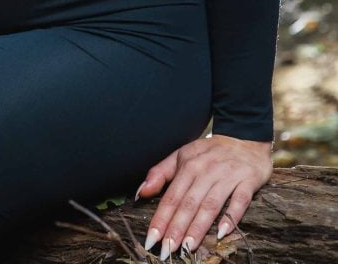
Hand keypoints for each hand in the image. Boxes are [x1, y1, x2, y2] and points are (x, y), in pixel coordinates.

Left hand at [135, 132, 272, 258]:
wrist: (245, 139)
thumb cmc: (210, 153)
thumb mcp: (183, 155)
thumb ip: (160, 173)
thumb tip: (141, 193)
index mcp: (188, 164)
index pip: (171, 196)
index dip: (161, 218)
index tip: (151, 239)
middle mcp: (206, 170)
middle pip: (189, 203)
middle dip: (176, 228)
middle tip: (167, 250)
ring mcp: (228, 175)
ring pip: (211, 204)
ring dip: (198, 227)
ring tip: (188, 247)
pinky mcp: (248, 180)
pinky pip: (240, 200)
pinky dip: (231, 216)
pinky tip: (222, 232)